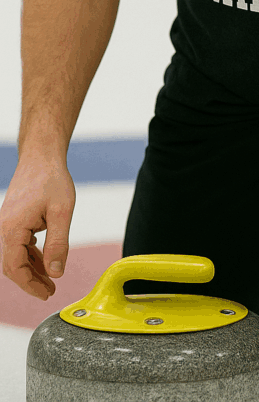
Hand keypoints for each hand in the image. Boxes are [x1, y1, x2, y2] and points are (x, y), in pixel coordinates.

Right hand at [0, 157, 74, 299]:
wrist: (41, 156)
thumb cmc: (52, 179)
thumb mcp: (62, 212)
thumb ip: (58, 244)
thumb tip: (55, 273)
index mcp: (12, 228)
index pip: (15, 268)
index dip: (30, 285)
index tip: (46, 293)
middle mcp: (4, 228)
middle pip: (12, 265)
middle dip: (31, 280)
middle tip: (50, 290)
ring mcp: (6, 223)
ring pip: (16, 254)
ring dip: (32, 268)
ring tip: (50, 278)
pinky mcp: (13, 218)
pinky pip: (18, 243)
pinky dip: (31, 254)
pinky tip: (44, 259)